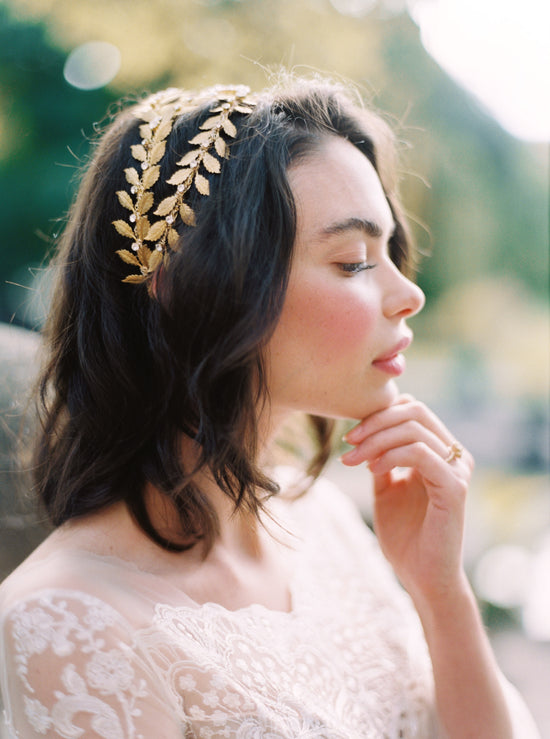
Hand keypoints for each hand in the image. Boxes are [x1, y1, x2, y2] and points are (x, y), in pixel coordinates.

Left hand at [341, 395, 473, 606]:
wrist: (421, 577)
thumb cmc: (405, 536)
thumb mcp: (385, 488)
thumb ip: (380, 459)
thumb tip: (362, 433)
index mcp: (439, 451)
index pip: (411, 409)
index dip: (378, 415)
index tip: (350, 437)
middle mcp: (454, 455)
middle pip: (414, 410)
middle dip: (374, 422)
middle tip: (348, 442)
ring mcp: (457, 469)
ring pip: (414, 428)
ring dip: (376, 440)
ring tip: (354, 460)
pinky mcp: (454, 487)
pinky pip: (421, 454)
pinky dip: (391, 455)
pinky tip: (373, 470)